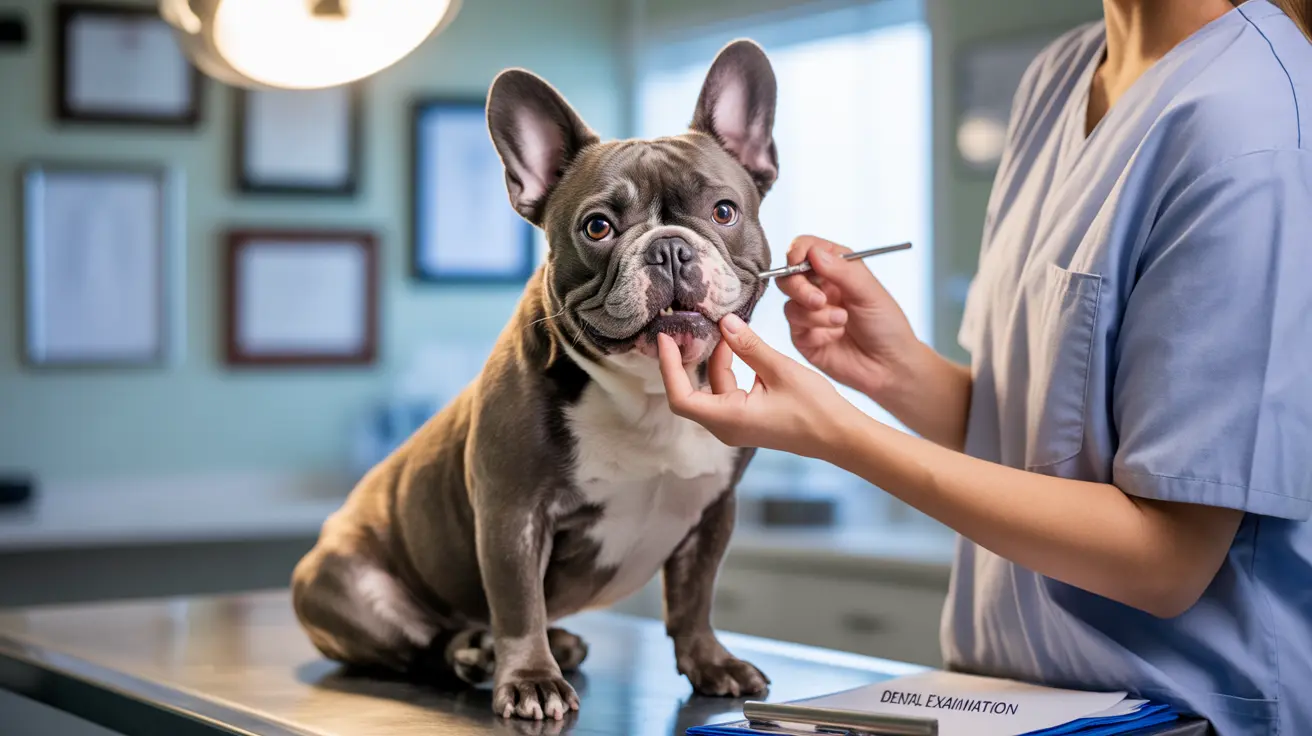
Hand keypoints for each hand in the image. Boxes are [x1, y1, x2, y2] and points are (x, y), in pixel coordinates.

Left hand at [656, 314, 858, 458]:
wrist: (839, 436)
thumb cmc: (815, 409)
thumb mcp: (780, 370)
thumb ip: (748, 346)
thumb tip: (725, 322)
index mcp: (729, 419)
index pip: (680, 396)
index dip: (668, 367)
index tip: (666, 339)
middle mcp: (726, 427)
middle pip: (692, 391)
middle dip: (691, 359)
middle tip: (690, 329)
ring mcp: (736, 425)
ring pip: (712, 389)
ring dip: (717, 361)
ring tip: (728, 332)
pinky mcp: (747, 420)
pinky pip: (727, 393)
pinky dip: (730, 370)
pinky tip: (742, 348)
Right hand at [778, 235, 922, 399]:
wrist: (890, 366)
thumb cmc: (887, 325)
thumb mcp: (870, 292)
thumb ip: (842, 271)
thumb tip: (813, 252)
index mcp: (836, 268)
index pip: (805, 248)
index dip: (798, 252)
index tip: (800, 261)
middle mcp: (819, 288)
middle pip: (788, 276)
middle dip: (800, 287)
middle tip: (820, 300)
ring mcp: (809, 313)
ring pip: (791, 305)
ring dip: (816, 315)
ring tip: (842, 322)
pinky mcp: (804, 338)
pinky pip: (795, 328)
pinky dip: (817, 332)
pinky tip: (836, 338)